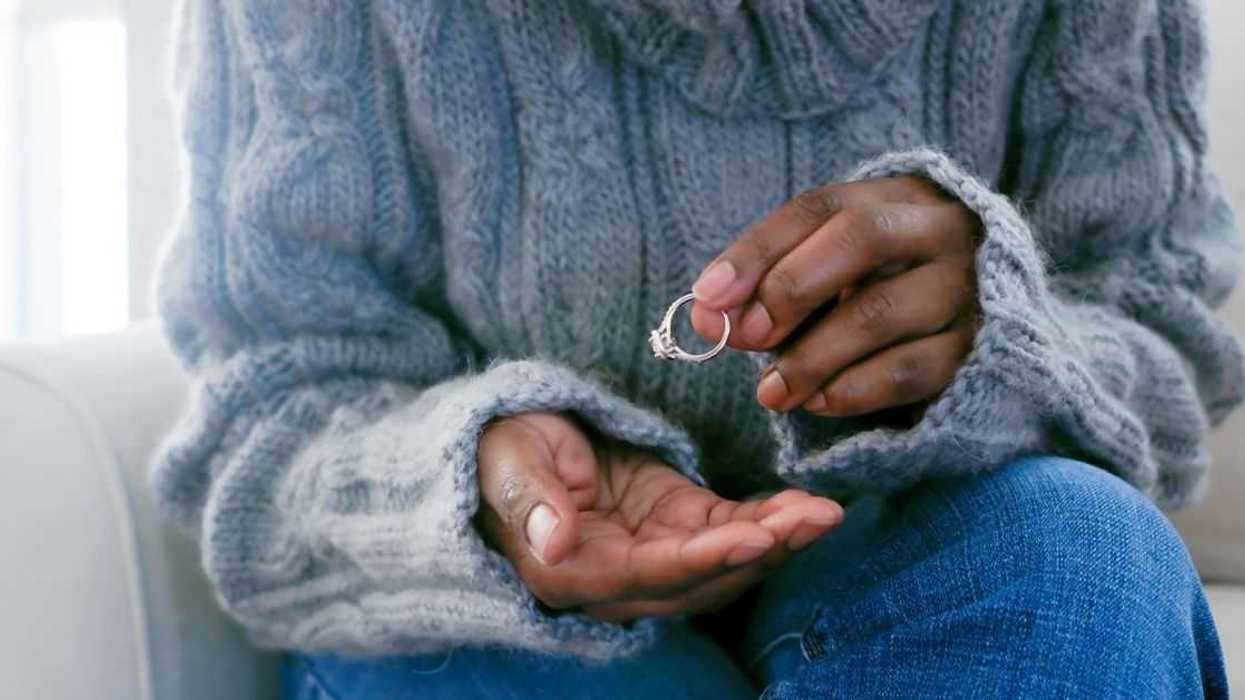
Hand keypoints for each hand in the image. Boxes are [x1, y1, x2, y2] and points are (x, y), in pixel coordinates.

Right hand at [475, 412, 842, 622]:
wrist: (510, 442)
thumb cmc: (500, 450)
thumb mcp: (507, 461)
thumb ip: (532, 501)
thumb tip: (558, 543)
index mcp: (572, 571)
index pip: (650, 574)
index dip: (706, 559)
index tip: (756, 536)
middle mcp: (620, 578)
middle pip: (703, 580)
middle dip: (763, 552)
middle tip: (815, 519)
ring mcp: (653, 552)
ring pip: (726, 564)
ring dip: (778, 542)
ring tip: (824, 513)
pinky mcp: (676, 523)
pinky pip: (729, 530)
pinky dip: (770, 521)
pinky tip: (808, 507)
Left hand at [691, 176, 979, 416]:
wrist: (976, 328)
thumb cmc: (877, 291)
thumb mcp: (825, 275)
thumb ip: (765, 287)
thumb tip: (705, 313)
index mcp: (894, 196)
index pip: (817, 208)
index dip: (756, 251)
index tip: (707, 297)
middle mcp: (939, 229)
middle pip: (859, 239)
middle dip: (789, 289)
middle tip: (744, 336)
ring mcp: (965, 288)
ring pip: (879, 312)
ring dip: (810, 356)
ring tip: (769, 390)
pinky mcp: (978, 348)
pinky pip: (909, 370)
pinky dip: (851, 390)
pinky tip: (816, 402)